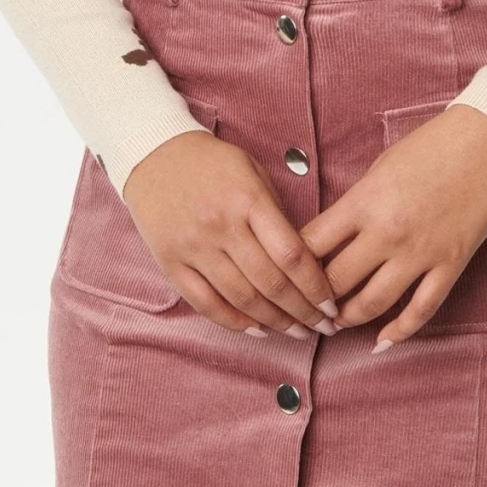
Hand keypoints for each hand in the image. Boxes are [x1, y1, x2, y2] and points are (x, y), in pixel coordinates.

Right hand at [122, 131, 340, 337]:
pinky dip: (234, 322)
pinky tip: (258, 329)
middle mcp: (221, 227)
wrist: (154, 154)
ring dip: (275, 322)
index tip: (332, 302)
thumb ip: (276, 214)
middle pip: (270, 283)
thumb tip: (303, 260)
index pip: (291, 254)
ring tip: (298, 332)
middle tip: (324, 326)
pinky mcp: (172, 264)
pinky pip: (206, 304)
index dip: (316, 285)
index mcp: (247, 199)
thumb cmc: (212, 163)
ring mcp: (194, 248)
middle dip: (303, 311)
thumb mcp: (252, 172)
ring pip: (241, 299)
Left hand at [297, 102, 486, 348]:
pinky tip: (381, 342)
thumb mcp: (379, 169)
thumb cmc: (429, 147)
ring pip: (372, 304)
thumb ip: (355, 206)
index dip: (292, 265)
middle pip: (335, 282)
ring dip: (348, 319)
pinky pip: (420, 310)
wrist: (484, 143)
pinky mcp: (449, 265)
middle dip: (316, 300)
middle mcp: (387, 233)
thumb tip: (331, 239)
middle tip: (307, 307)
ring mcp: (420, 253)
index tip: (286, 274)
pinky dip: (398, 333)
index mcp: (364, 202)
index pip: (311, 245)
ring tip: (336, 323)